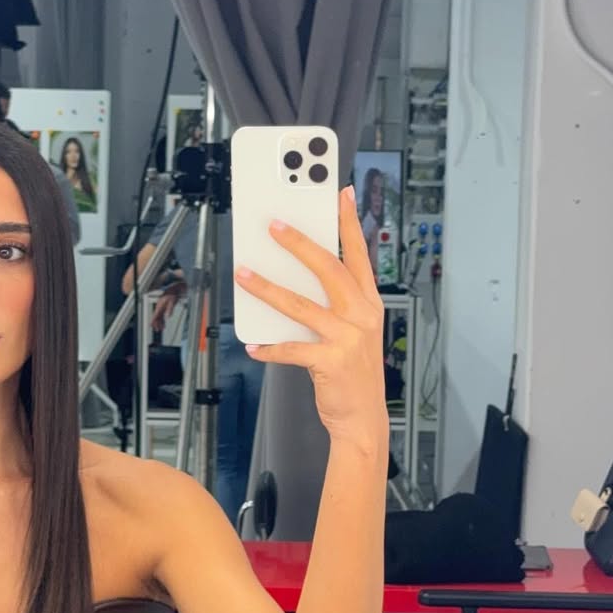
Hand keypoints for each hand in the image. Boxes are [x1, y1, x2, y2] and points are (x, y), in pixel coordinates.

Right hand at [151, 282, 185, 332]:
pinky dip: (162, 321)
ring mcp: (161, 308)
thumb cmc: (172, 295)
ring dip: (160, 323)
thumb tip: (168, 316)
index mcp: (160, 306)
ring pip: (159, 317)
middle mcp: (159, 308)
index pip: (155, 315)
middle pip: (156, 317)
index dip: (153, 320)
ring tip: (161, 329)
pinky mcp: (164, 308)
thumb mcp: (172, 302)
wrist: (172, 290)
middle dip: (156, 324)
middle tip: (157, 330)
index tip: (150, 325)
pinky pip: (162, 316)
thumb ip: (170, 309)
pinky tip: (164, 325)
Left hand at [236, 187, 388, 449]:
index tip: (341, 194)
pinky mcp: (330, 362)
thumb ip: (333, 304)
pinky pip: (292, 349)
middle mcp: (362, 316)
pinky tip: (253, 344)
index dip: (349, 223)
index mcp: (369, 304)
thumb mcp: (354, 332)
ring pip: (301, 305)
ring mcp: (348, 338)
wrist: (363, 418)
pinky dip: (270, 347)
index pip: (359, 255)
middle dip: (300, 243)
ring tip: (244, 274)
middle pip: (329, 269)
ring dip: (268, 288)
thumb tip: (294, 278)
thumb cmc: (354, 372)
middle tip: (274, 225)